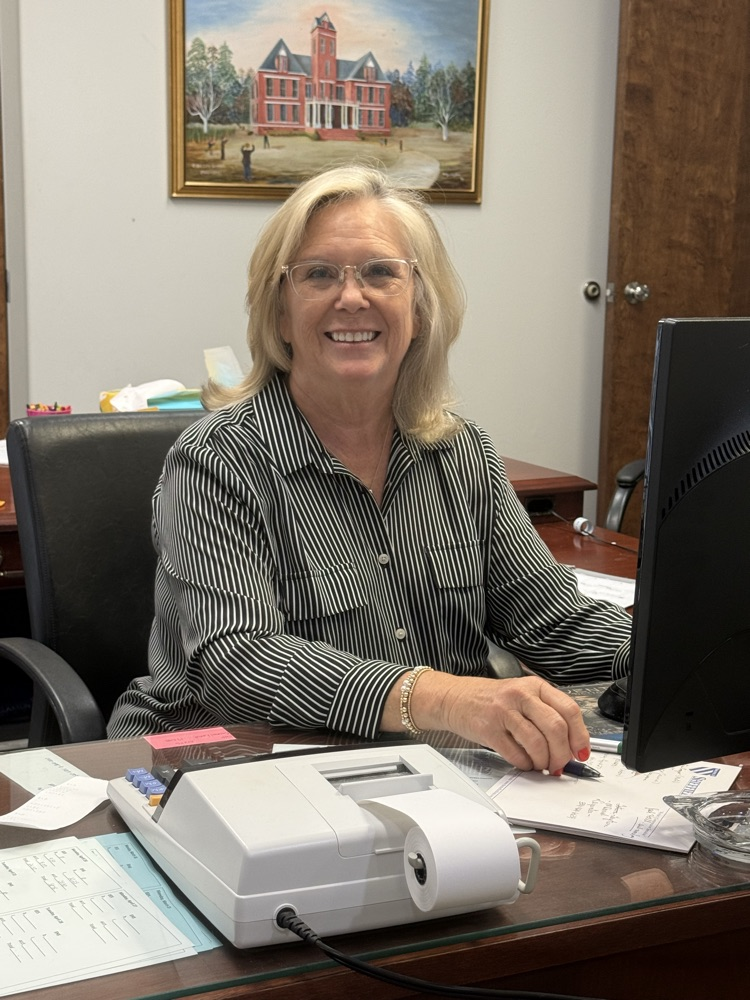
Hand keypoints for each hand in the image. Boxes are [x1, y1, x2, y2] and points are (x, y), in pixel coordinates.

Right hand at [388, 671, 589, 772]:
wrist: (454, 697)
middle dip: (562, 754)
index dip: (580, 735)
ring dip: (543, 762)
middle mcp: (520, 695)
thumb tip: (571, 744)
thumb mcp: (522, 695)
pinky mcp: (488, 729)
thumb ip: (546, 713)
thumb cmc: (491, 699)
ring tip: (541, 765)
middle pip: (556, 728)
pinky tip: (523, 762)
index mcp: (534, 686)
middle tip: (560, 764)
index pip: (568, 710)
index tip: (581, 752)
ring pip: (537, 743)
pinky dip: (524, 764)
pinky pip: (515, 754)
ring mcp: (503, 712)